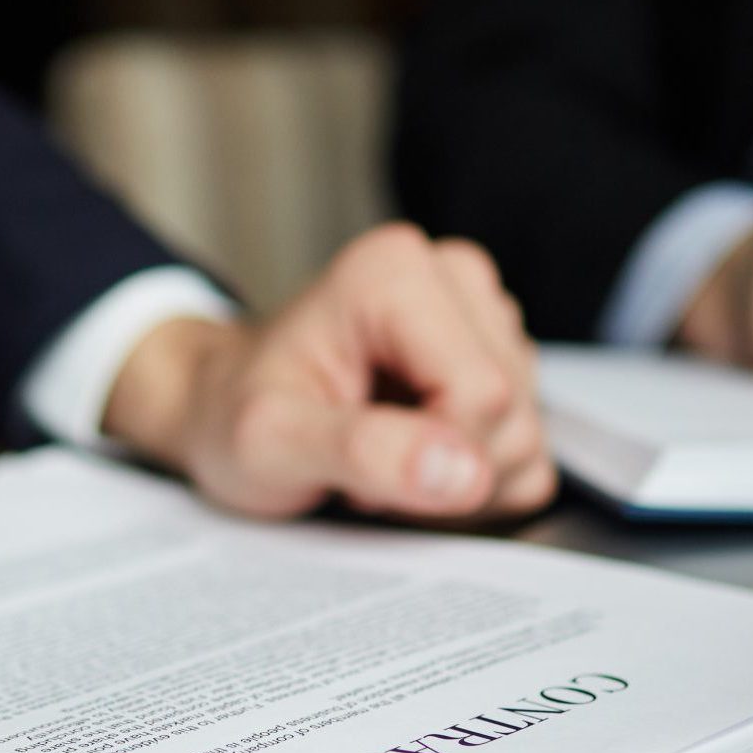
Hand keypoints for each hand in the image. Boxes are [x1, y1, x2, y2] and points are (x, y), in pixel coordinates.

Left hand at [102, 224, 555, 520]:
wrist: (222, 408)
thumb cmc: (235, 414)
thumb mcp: (269, 441)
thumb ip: (364, 452)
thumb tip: (464, 472)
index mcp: (395, 273)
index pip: (481, 394)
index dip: (429, 458)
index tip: (354, 466)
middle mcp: (451, 278)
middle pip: (513, 416)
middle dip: (445, 472)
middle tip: (363, 468)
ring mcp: (483, 317)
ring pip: (529, 437)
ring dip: (458, 480)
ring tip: (382, 459)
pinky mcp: (501, 357)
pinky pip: (530, 451)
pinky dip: (475, 480)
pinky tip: (414, 458)